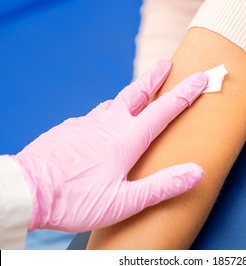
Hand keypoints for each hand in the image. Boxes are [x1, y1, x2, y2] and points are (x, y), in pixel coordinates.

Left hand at [11, 59, 207, 231]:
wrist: (26, 190)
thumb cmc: (76, 199)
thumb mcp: (124, 201)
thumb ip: (162, 186)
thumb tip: (196, 172)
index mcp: (127, 138)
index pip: (164, 110)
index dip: (185, 93)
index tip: (200, 77)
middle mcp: (108, 124)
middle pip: (137, 94)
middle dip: (154, 78)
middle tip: (166, 63)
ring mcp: (87, 124)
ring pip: (115, 103)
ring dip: (131, 95)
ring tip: (139, 94)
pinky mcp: (71, 129)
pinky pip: (95, 117)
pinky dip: (107, 114)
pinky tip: (103, 124)